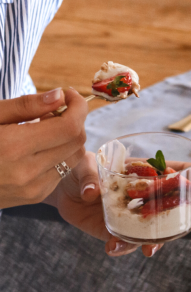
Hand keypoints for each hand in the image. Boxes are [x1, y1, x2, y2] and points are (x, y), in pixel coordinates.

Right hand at [0, 89, 86, 209]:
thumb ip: (25, 106)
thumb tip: (59, 96)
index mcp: (12, 147)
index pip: (70, 126)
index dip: (77, 106)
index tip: (68, 94)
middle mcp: (26, 172)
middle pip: (77, 141)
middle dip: (74, 120)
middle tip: (54, 108)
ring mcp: (31, 189)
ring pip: (74, 158)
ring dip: (69, 138)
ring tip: (43, 127)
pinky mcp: (32, 197)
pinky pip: (62, 172)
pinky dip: (59, 155)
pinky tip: (37, 146)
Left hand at [48, 151, 190, 257]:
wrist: (61, 187)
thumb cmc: (79, 167)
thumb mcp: (84, 164)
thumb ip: (89, 176)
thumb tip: (92, 192)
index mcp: (146, 171)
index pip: (179, 171)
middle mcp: (145, 194)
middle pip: (172, 206)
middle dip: (178, 220)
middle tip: (173, 230)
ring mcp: (134, 214)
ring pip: (154, 230)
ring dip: (154, 242)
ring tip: (147, 250)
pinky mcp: (117, 229)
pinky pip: (126, 242)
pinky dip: (122, 248)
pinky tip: (112, 248)